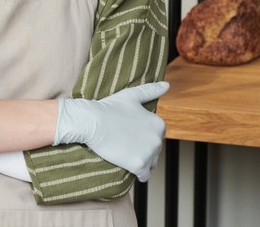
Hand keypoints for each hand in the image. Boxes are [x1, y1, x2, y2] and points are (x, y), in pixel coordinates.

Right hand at [54, 82, 169, 181]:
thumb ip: (151, 90)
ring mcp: (149, 153)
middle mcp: (158, 139)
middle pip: (155, 151)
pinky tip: (129, 168)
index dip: (143, 137)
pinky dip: (138, 174)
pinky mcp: (139, 165)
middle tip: (126, 146)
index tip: (130, 136)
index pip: (156, 137)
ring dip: (141, 162)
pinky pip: (144, 175)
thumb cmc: (109, 107)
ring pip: (151, 164)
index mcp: (159, 124)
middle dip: (143, 150)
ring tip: (126, 156)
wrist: (92, 121)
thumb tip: (167, 85)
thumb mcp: (131, 96)